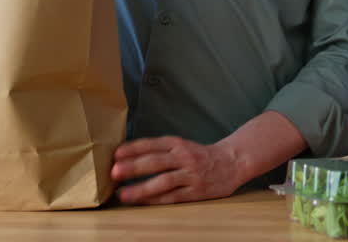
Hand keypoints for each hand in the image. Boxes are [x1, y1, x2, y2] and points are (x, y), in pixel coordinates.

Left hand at [111, 135, 243, 204]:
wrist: (233, 162)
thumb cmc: (200, 155)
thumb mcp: (181, 145)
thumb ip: (159, 150)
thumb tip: (127, 158)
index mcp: (178, 144)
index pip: (152, 144)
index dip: (133, 149)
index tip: (115, 154)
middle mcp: (184, 157)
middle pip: (156, 162)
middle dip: (134, 167)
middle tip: (114, 172)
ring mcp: (191, 175)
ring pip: (163, 181)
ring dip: (142, 188)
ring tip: (123, 194)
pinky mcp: (196, 191)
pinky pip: (173, 196)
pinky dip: (156, 200)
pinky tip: (142, 202)